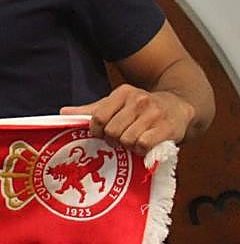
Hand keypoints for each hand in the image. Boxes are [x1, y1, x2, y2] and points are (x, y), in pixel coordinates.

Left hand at [60, 84, 194, 155]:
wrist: (180, 107)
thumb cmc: (141, 109)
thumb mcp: (116, 104)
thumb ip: (91, 109)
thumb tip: (62, 113)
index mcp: (123, 93)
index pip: (98, 116)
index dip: (97, 130)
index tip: (102, 134)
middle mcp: (139, 100)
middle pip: (112, 130)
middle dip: (113, 140)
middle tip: (120, 140)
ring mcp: (154, 114)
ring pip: (127, 140)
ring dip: (128, 146)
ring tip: (133, 142)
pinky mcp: (168, 128)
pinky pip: (144, 145)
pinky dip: (141, 150)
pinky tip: (144, 146)